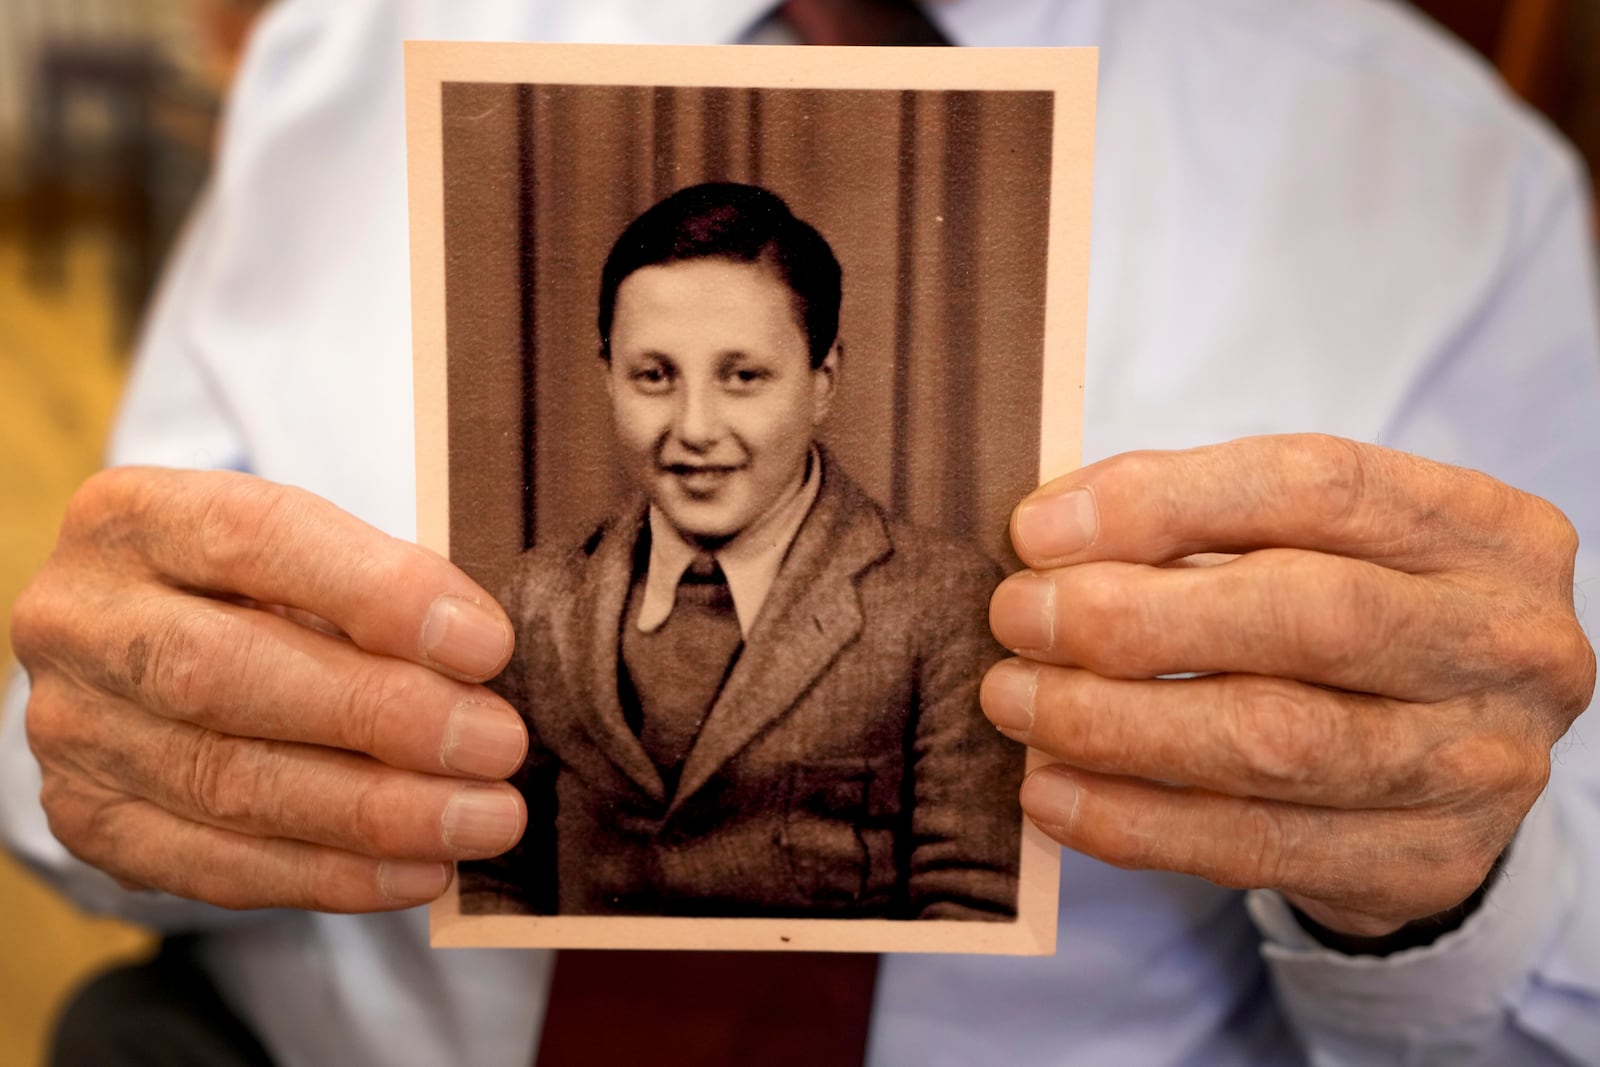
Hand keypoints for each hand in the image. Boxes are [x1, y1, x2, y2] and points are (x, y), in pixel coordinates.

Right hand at [12, 468, 528, 911]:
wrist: (140, 656)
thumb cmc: (263, 588)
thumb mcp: (306, 550)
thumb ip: (375, 587)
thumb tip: (482, 659)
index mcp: (134, 517)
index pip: (255, 539)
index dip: (379, 593)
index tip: (487, 644)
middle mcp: (80, 619)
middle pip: (228, 673)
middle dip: (383, 715)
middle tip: (498, 744)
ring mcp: (73, 729)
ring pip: (228, 782)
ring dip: (376, 812)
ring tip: (484, 817)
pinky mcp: (89, 822)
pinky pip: (216, 866)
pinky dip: (332, 874)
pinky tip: (420, 871)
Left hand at [983, 434, 1595, 937]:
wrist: (1451, 757)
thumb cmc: (1348, 613)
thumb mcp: (1312, 539)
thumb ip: (1201, 514)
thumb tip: (1051, 530)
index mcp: (1483, 531)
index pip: (1318, 486)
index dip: (1163, 502)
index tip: (1038, 528)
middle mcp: (1505, 645)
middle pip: (1306, 616)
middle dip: (1132, 618)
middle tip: (1016, 617)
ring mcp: (1477, 766)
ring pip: (1275, 742)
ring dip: (1115, 722)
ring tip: (1014, 702)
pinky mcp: (1424, 864)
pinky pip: (1256, 846)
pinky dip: (1134, 821)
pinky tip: (1051, 794)